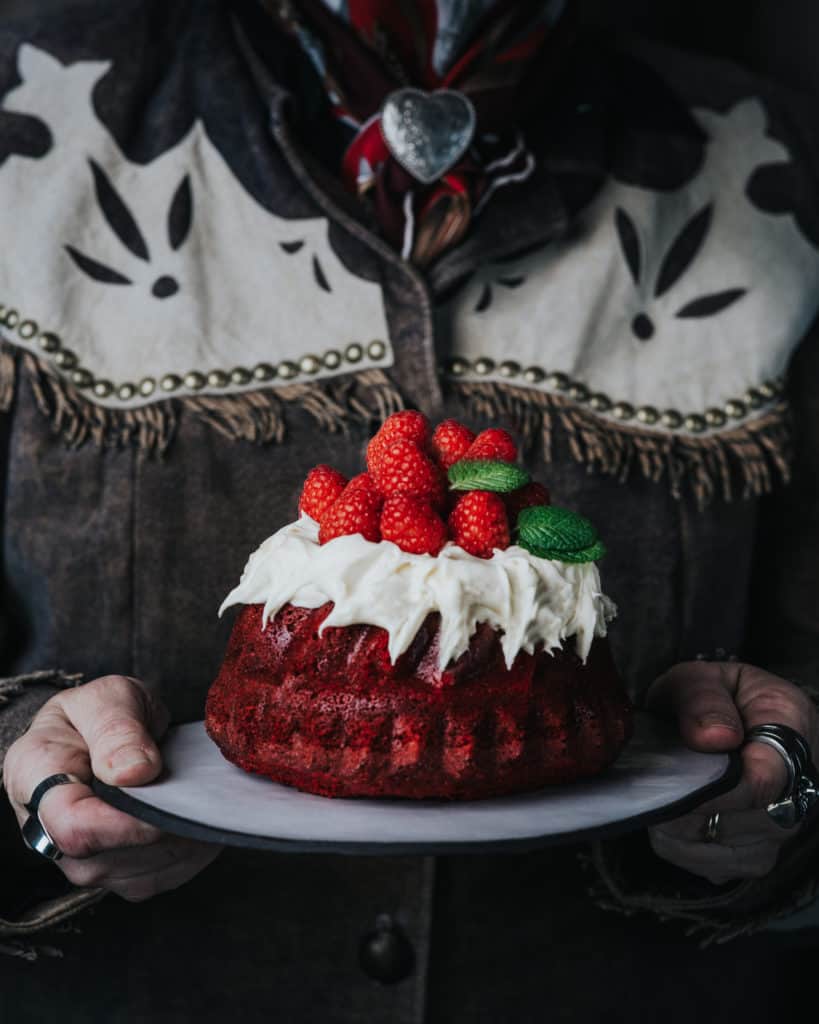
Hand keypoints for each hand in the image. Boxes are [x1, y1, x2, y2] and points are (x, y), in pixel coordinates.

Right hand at [3, 675, 220, 900]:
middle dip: (165, 823)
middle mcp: (51, 835)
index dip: (124, 824)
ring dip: (184, 834)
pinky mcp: (123, 876)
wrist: (101, 732)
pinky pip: (169, 873)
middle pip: (113, 856)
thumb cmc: (96, 714)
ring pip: (147, 870)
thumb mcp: (106, 698)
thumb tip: (135, 772)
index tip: (167, 802)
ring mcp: (86, 862)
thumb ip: (117, 729)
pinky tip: (195, 810)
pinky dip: (194, 846)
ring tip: (192, 791)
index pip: (72, 827)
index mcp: (34, 780)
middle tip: (194, 783)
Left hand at [645, 661, 818, 884]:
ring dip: (679, 827)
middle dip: (687, 806)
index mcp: (792, 729)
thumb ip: (702, 699)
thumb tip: (712, 738)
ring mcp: (781, 827)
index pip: (764, 780)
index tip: (676, 782)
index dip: (715, 788)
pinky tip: (674, 816)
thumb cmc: (713, 698)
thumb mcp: (700, 678)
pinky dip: (680, 847)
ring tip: (666, 793)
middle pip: (743, 822)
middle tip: (656, 781)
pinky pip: (712, 867)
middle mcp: (799, 787)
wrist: (730, 717)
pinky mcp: (757, 855)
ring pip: (723, 851)